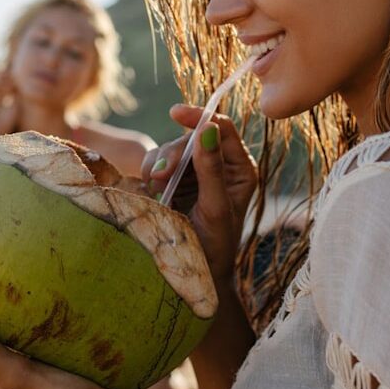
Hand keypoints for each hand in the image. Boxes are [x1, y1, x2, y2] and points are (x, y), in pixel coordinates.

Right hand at [0, 71, 19, 138]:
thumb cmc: (5, 123)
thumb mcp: (15, 107)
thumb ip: (16, 95)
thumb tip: (18, 84)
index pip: (2, 83)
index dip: (10, 80)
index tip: (18, 83)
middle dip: (5, 77)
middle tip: (14, 79)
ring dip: (0, 78)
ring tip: (9, 83)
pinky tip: (3, 85)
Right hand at [142, 105, 257, 283]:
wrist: (195, 274)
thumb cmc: (214, 247)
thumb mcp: (215, 208)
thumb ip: (211, 169)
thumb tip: (207, 128)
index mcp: (240, 168)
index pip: (222, 128)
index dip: (199, 116)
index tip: (175, 113)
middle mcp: (219, 165)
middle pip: (191, 137)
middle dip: (172, 153)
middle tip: (159, 177)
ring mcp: (195, 173)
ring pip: (170, 149)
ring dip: (158, 165)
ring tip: (157, 190)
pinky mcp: (174, 182)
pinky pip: (156, 164)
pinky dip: (150, 174)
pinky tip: (154, 192)